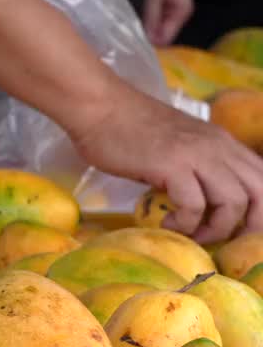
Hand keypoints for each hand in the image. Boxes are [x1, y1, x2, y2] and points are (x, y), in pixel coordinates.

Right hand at [70, 90, 262, 242]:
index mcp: (223, 142)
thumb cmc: (127, 127)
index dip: (260, 210)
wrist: (99, 107)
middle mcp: (218, 147)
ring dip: (216, 229)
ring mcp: (197, 155)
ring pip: (234, 202)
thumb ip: (197, 165)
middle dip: (249, 226)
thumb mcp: (177, 144)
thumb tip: (204, 199)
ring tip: (191, 233)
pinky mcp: (172, 165)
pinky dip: (185, 223)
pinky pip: (194, 206)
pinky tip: (166, 221)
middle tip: (222, 239)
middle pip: (260, 193)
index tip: (236, 229)